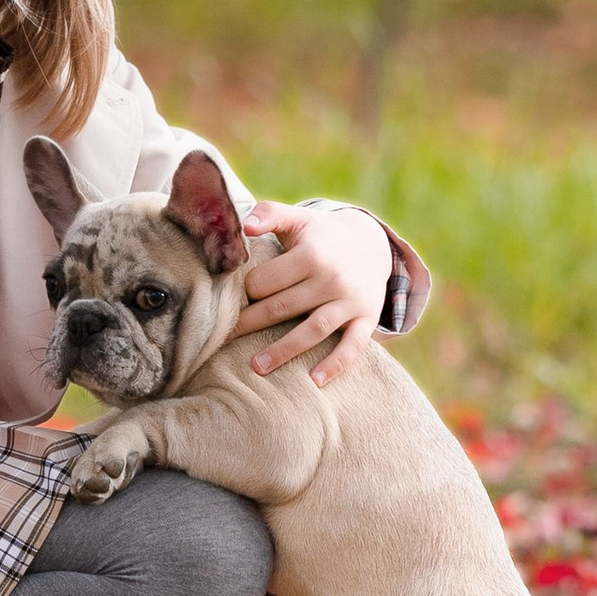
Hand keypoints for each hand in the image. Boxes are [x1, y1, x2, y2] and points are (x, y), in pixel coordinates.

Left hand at [237, 203, 393, 388]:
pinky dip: (335, 364)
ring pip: (313, 330)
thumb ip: (269, 214)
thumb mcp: (298, 218)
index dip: (248, 290)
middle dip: (252, 323)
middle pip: (284, 306)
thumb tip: (245, 225)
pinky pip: (352, 346)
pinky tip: (314, 381)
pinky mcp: (366, 318)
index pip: (268, 281)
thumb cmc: (320, 234)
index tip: (235, 299)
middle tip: (226, 338)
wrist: (370, 243)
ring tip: (256, 368)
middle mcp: (332, 277)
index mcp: (311, 253)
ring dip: (284, 350)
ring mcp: (350, 301)